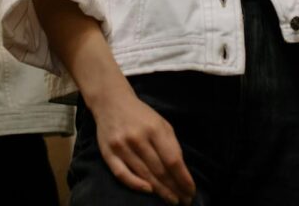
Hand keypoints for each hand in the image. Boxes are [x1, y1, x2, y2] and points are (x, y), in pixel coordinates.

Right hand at [90, 88, 195, 204]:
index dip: (183, 179)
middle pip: (159, 170)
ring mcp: (121, 146)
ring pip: (144, 175)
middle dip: (174, 188)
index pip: (172, 160)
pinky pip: (122, 174)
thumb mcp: (161, 123)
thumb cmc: (140, 115)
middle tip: (184, 201)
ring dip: (160, 191)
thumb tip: (181, 171)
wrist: (111, 102)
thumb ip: (171, 144)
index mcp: (154, 128)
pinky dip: (135, 185)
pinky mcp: (107, 153)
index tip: (191, 191)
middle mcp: (137, 138)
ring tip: (171, 200)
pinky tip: (148, 191)